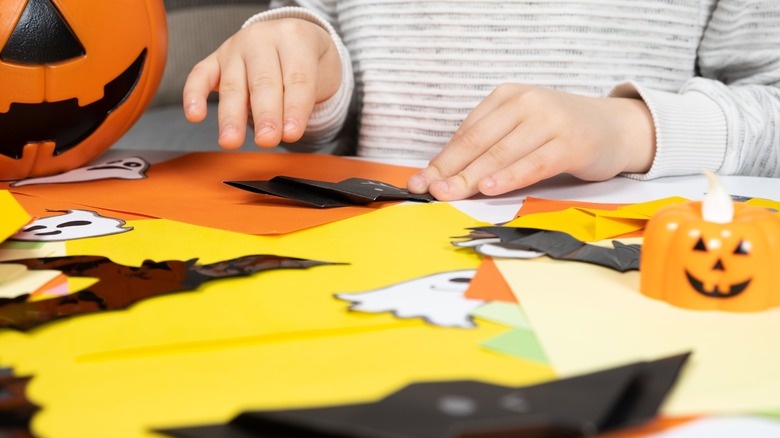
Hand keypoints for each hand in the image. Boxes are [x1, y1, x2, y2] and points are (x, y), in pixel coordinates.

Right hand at [182, 18, 341, 148]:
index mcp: (295, 37)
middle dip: (265, 114)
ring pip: (233, 85)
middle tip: (267, 140)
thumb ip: (306, 100)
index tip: (292, 134)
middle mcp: (262, 39)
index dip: (295, 109)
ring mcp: (235, 48)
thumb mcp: (321, 74)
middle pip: (263, 82)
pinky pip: (200, 75)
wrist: (294, 39)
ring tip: (231, 141)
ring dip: (231, 116)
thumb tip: (287, 132)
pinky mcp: (215, 59)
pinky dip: (194, 95)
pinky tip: (194, 115)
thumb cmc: (308, 61)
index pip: (296, 78)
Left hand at [407, 84, 655, 200]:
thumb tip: (444, 174)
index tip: (421, 181)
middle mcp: (526, 103)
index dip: (442, 159)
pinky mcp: (569, 143)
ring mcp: (549, 120)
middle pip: (479, 142)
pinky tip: (489, 188)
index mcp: (507, 96)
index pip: (467, 132)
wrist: (614, 127)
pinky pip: (532, 163)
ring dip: (472, 177)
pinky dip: (508, 177)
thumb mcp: (520, 128)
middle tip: (429, 190)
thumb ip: (488, 146)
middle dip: (450, 170)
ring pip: (501, 153)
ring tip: (449, 193)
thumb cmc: (559, 132)